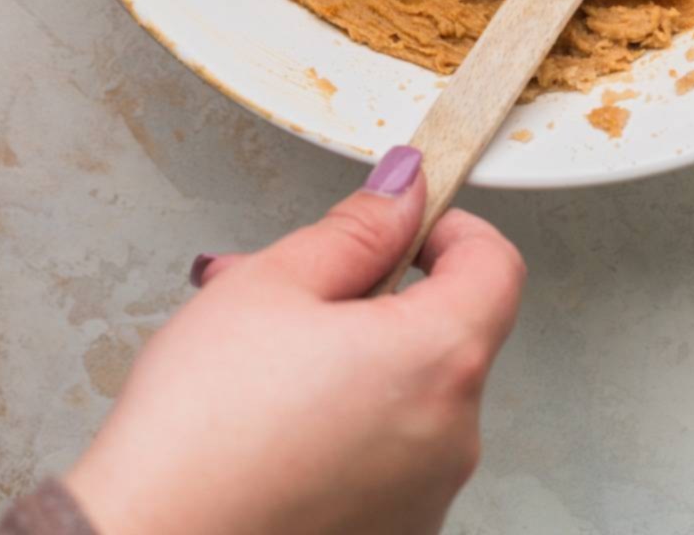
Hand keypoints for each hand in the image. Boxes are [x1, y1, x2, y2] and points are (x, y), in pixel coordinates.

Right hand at [65, 149, 524, 534]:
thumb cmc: (197, 433)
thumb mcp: (271, 284)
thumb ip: (356, 229)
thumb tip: (402, 194)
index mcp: (437, 361)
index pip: (496, 265)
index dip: (451, 229)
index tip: (403, 222)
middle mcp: (450, 439)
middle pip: (442, 331)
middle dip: (369, 295)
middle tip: (288, 284)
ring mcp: (422, 499)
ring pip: (404, 393)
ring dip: (345, 356)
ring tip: (253, 354)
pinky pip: (384, 453)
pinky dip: (340, 421)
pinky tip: (264, 418)